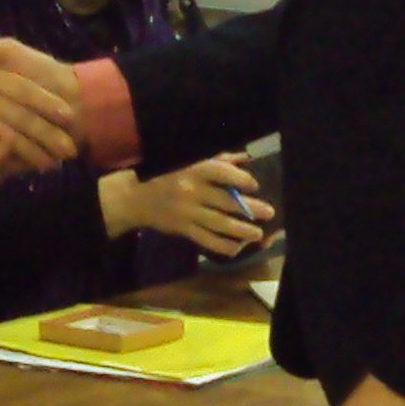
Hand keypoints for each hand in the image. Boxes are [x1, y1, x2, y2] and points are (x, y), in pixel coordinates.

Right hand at [104, 154, 272, 254]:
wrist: (135, 196)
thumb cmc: (168, 173)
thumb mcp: (189, 160)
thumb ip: (219, 159)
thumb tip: (246, 158)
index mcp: (194, 170)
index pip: (221, 173)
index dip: (240, 179)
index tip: (255, 185)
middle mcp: (192, 191)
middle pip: (225, 201)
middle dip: (250, 208)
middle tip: (269, 213)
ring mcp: (187, 212)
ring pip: (219, 224)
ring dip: (241, 230)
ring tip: (258, 234)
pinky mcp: (183, 229)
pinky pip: (206, 240)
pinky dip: (223, 246)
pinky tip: (238, 248)